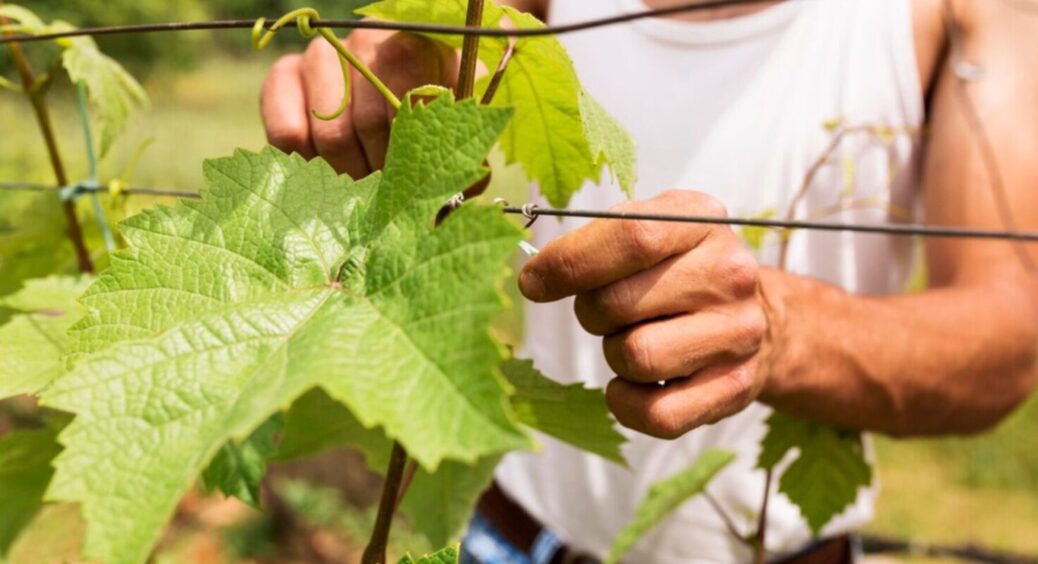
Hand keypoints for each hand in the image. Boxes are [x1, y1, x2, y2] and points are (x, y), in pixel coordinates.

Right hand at [261, 30, 456, 176]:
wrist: (386, 87)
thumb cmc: (433, 112)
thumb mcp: (459, 121)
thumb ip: (466, 147)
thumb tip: (464, 188)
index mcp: (418, 43)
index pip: (409, 102)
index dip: (409, 152)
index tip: (414, 180)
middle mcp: (367, 38)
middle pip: (369, 123)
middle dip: (382, 172)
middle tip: (389, 192)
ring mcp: (322, 54)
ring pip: (330, 133)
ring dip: (349, 174)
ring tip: (363, 186)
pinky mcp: (283, 75)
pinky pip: (287, 133)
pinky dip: (308, 166)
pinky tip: (327, 171)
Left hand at [519, 191, 770, 438]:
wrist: (760, 317)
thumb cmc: (680, 270)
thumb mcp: (650, 231)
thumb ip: (595, 242)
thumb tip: (535, 279)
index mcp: (700, 220)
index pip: (630, 237)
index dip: (568, 263)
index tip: (533, 282)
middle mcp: (730, 273)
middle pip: (618, 303)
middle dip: (592, 312)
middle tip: (608, 312)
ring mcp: (738, 333)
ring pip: (635, 357)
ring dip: (615, 354)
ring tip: (636, 338)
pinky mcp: (735, 387)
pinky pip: (657, 414)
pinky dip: (628, 403)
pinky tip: (636, 383)